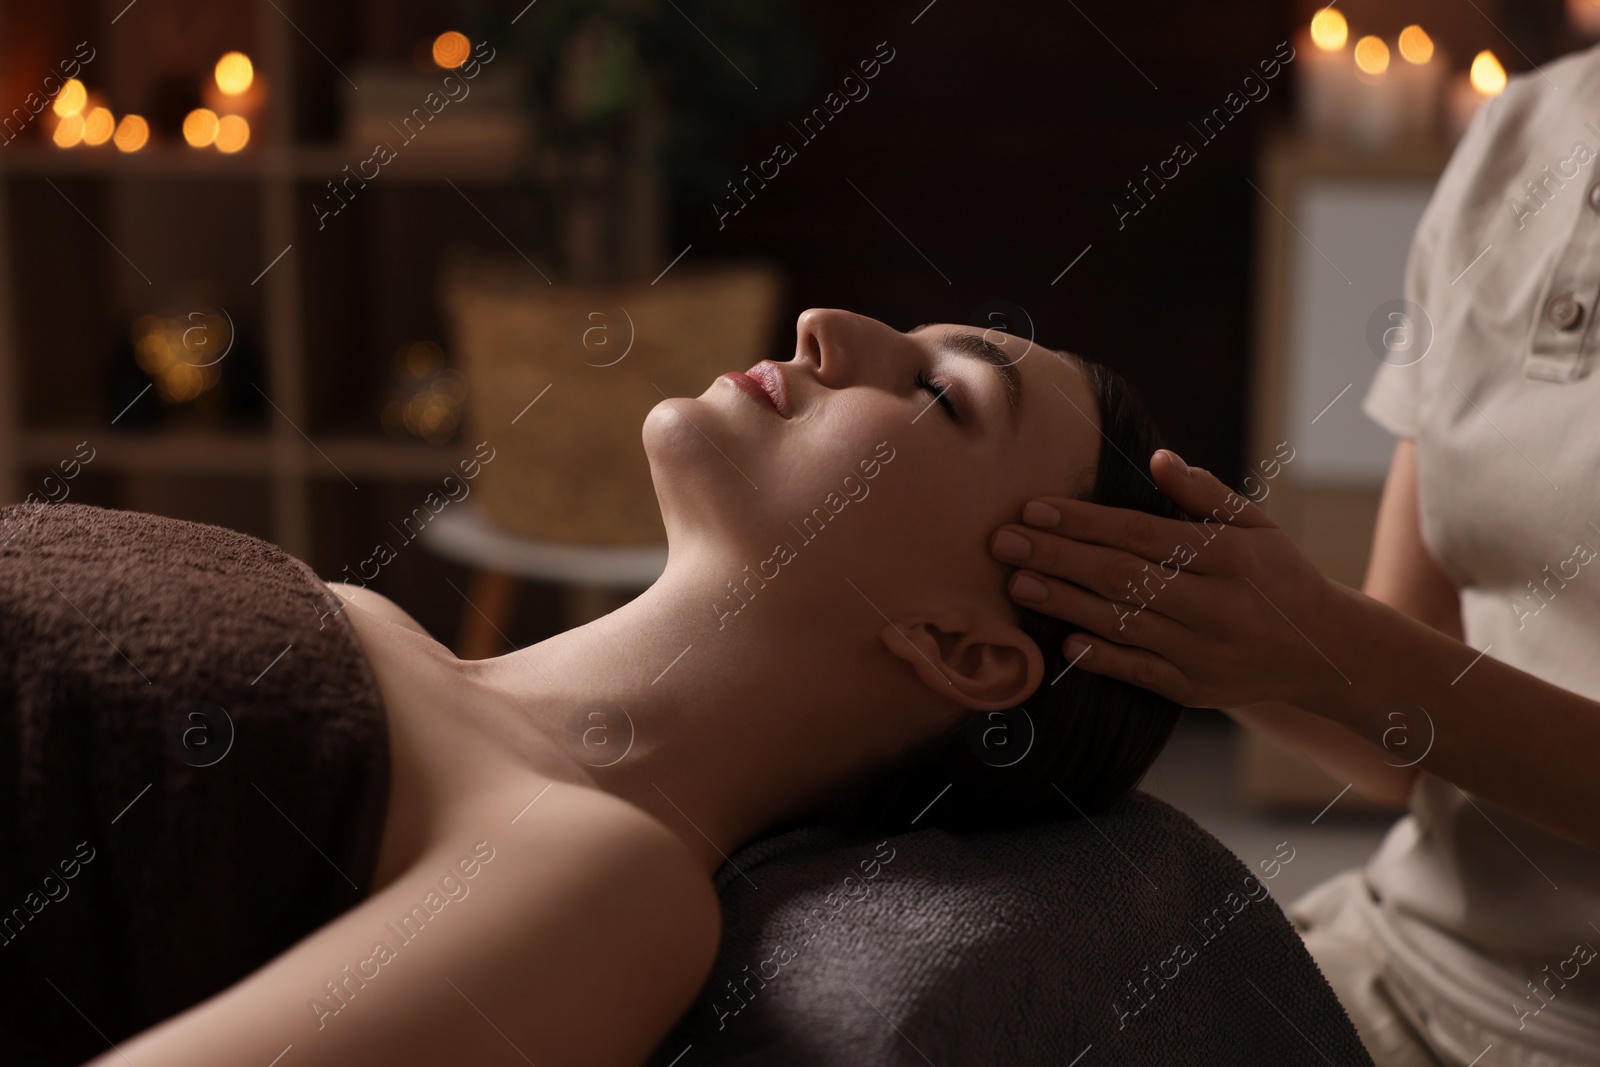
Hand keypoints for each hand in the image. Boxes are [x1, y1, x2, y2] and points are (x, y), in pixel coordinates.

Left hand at [989, 449, 1349, 709]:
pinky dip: (1101, 657)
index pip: (1140, 534)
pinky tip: (1063, 640)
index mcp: (1229, 558)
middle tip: (1003, 542)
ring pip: (1122, 624)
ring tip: (1019, 582)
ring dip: (1064, 603)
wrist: (1325, 652)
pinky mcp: (1195, 690)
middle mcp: (1216, 606)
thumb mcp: (1256, 526)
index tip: (1034, 509)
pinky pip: (1139, 673)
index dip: (1083, 522)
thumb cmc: (1278, 576)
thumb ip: (1205, 494)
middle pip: (1121, 577)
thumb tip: (1159, 459)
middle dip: (1057, 557)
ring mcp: (1204, 653)